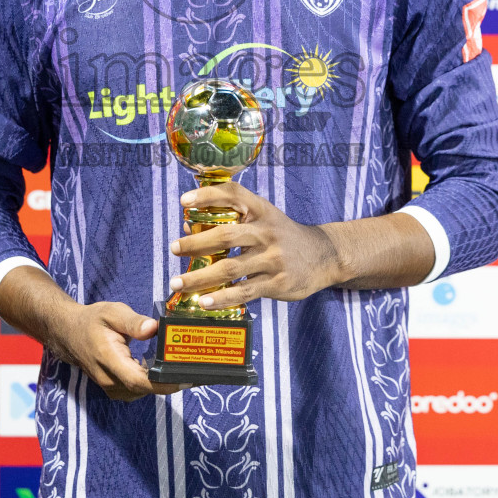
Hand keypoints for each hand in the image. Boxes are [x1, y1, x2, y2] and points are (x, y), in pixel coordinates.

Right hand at [42, 301, 187, 401]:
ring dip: (163, 383)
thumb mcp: (112, 312)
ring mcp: (111, 387)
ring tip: (186, 369)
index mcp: (109, 359)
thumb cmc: (92, 320)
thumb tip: (154, 328)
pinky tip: (166, 370)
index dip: (164, 383)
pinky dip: (153, 383)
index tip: (187, 378)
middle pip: (145, 389)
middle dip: (172, 382)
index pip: (139, 380)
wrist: (69, 333)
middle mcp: (109, 379)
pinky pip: (138, 390)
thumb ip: (133, 322)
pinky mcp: (115, 388)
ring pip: (143, 391)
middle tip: (197, 371)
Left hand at [169, 179, 343, 310]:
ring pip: (230, 268)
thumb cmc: (283, 236)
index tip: (183, 202)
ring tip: (177, 283)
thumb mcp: (263, 218)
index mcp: (261, 210)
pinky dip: (221, 298)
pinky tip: (203, 302)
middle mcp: (267, 231)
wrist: (323, 256)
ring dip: (199, 277)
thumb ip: (231, 219)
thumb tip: (188, 227)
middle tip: (173, 248)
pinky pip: (243, 291)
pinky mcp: (276, 283)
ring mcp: (273, 259)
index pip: (233, 194)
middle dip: (195, 243)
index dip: (207, 196)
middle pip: (225, 236)